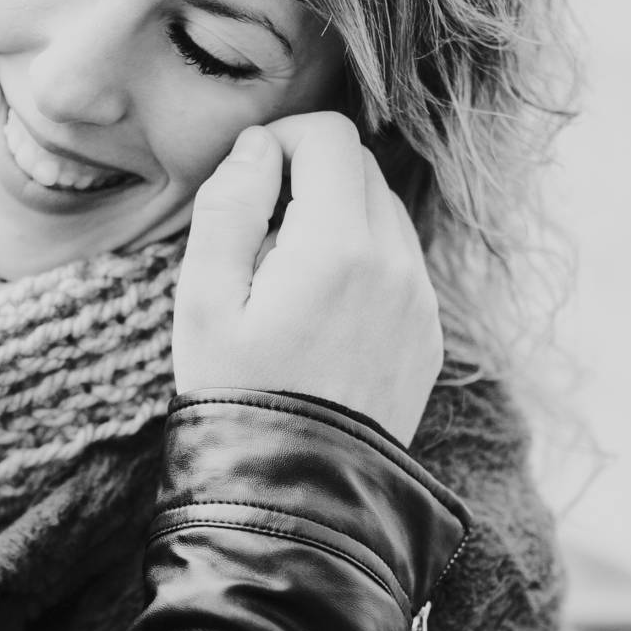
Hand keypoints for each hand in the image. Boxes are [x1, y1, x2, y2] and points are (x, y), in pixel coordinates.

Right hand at [175, 112, 442, 444]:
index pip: (330, 137)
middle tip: (258, 234)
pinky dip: (362, 261)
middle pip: (361, 167)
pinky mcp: (428, 334)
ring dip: (337, 218)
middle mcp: (395, 264)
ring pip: (384, 212)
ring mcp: (420, 301)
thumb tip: (257, 146)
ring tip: (286, 278)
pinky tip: (320, 312)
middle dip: (308, 178)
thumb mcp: (202, 301)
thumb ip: (227, 207)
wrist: (296, 493)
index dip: (281, 141)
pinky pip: (400, 264)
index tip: (248, 182)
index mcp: (338, 246)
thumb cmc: (235, 395)